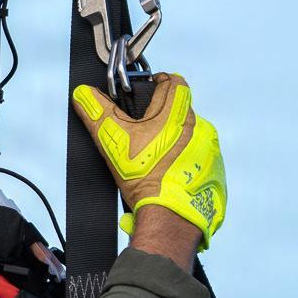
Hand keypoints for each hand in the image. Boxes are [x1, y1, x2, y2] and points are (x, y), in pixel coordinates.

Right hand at [70, 75, 225, 249]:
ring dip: (173, 139)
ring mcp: (209, 148)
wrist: (169, 215)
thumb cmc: (143, 175)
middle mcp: (198, 127)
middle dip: (161, 116)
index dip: (158, 83)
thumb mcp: (112, 140)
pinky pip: (198, 155)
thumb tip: (82, 93)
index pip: (174, 82)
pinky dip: (184, 159)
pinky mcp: (214, 169)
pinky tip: (168, 172)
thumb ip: (96, 111)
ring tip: (153, 156)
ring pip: (189, 133)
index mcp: (176, 113)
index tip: (146, 93)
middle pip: (179, 109)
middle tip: (142, 132)